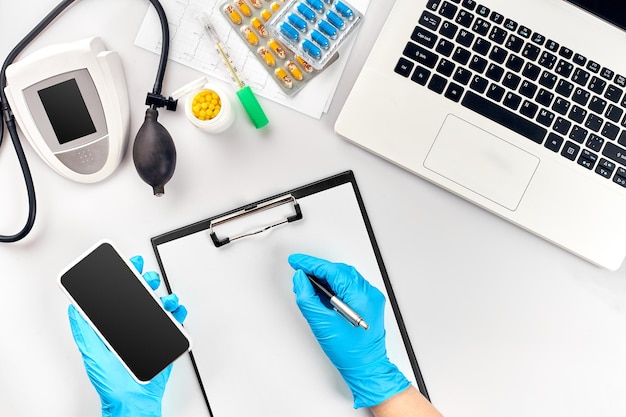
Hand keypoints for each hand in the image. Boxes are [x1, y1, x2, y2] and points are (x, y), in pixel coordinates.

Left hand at [67, 255, 186, 416]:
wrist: (134, 403)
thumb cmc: (111, 384)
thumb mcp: (92, 354)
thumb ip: (84, 330)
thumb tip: (74, 307)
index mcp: (114, 328)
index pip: (120, 296)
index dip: (125, 277)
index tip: (129, 265)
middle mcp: (133, 328)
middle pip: (143, 296)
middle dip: (147, 282)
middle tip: (148, 278)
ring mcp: (151, 334)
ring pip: (162, 307)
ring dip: (166, 298)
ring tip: (166, 300)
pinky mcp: (166, 343)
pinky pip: (176, 324)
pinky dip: (179, 315)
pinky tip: (177, 313)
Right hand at [288, 253, 409, 407]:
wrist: (366, 368)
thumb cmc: (350, 352)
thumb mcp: (321, 324)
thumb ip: (307, 298)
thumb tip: (300, 279)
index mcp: (360, 295)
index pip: (332, 270)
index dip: (311, 264)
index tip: (297, 262)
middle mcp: (369, 293)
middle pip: (339, 271)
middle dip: (317, 269)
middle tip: (299, 270)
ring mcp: (371, 298)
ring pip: (344, 277)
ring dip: (326, 277)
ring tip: (308, 281)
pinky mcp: (369, 303)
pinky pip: (349, 286)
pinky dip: (335, 286)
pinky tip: (322, 291)